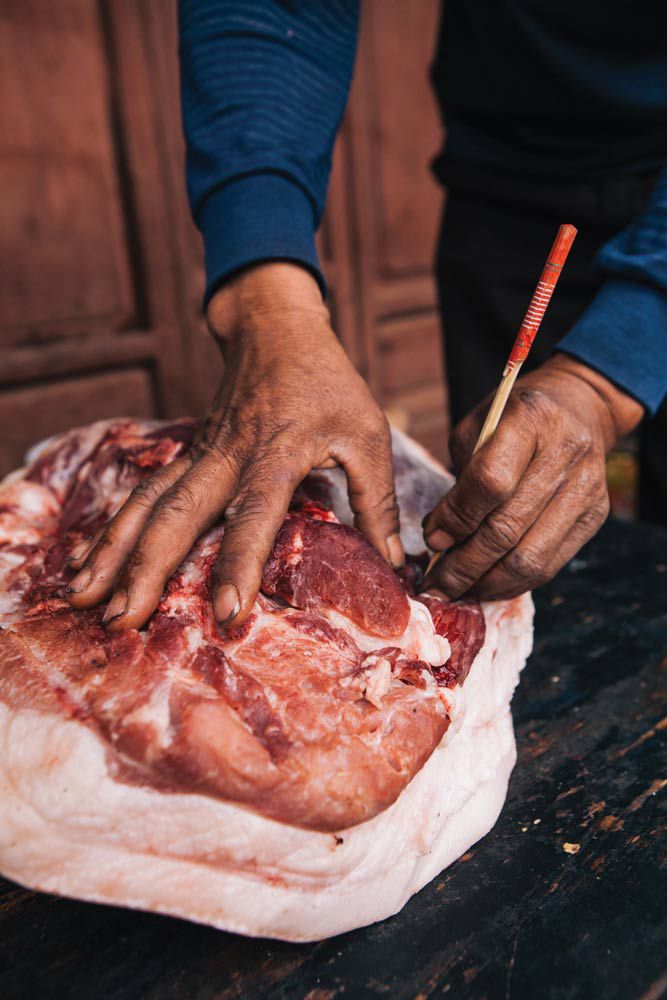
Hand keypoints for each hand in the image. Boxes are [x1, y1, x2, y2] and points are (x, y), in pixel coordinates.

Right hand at [68, 263, 402, 630]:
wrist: (274, 328)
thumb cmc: (327, 383)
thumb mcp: (367, 433)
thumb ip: (376, 500)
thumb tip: (397, 565)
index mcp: (276, 455)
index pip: (253, 516)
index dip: (238, 564)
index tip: (225, 612)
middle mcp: (227, 458)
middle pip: (177, 515)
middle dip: (145, 570)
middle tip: (120, 619)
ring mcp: (199, 456)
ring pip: (147, 505)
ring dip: (113, 552)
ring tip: (81, 597)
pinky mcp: (186, 456)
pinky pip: (143, 495)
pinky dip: (113, 529)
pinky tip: (87, 561)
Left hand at [423, 354, 643, 599]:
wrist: (578, 409)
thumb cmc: (513, 418)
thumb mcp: (477, 428)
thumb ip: (460, 480)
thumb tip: (439, 539)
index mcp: (530, 419)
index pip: (490, 482)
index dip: (456, 519)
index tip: (431, 540)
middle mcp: (566, 453)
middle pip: (508, 529)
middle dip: (463, 565)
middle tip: (434, 584)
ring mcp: (586, 488)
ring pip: (530, 558)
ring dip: (486, 583)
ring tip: (456, 590)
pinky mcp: (596, 516)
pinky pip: (549, 565)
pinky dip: (513, 583)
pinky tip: (486, 585)